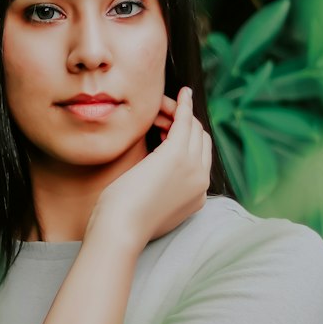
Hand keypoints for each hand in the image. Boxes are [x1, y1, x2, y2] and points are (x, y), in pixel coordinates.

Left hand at [90, 86, 211, 249]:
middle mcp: (202, 182)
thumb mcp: (150, 207)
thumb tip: (151, 181)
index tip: (164, 133)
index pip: (200, 160)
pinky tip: (181, 93)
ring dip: (179, 114)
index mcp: (197, 197)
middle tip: (160, 118)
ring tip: (158, 109)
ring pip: (194, 129)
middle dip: (184, 126)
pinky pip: (186, 121)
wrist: (120, 230)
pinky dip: (185, 105)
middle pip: (201, 141)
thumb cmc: (124, 221)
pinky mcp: (178, 154)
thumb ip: (160, 193)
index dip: (184, 143)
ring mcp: (193, 167)